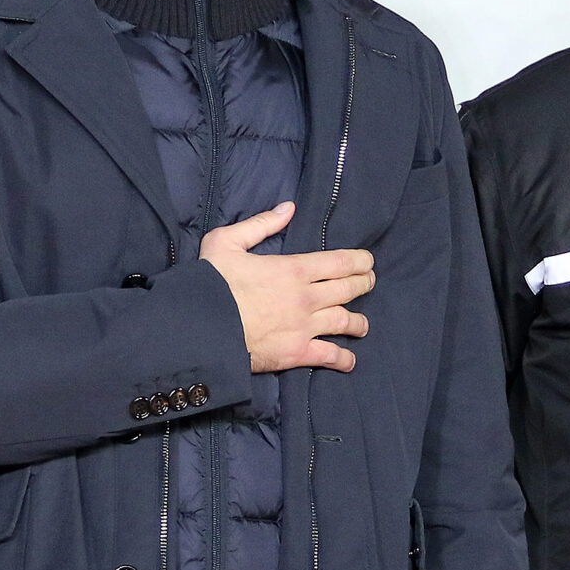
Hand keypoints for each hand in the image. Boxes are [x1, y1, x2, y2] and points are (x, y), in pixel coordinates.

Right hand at [201, 203, 374, 373]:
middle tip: (369, 283)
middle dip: (364, 284)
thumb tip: (288, 209)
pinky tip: (349, 360)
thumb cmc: (211, 284)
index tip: (368, 261)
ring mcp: (305, 327)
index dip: (360, 260)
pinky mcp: (297, 353)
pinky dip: (344, 358)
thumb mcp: (227, 242)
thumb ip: (260, 224)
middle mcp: (307, 297)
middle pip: (348, 289)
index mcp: (293, 269)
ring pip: (345, 322)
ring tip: (362, 324)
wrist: (200, 327)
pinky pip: (329, 356)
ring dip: (359, 322)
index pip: (340, 262)